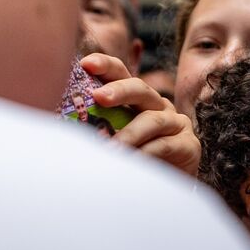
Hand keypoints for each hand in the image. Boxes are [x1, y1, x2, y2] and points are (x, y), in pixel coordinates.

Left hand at [80, 52, 200, 177]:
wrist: (166, 185)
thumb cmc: (134, 158)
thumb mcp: (114, 138)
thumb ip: (97, 126)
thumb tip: (61, 121)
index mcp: (136, 98)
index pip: (121, 74)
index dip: (105, 65)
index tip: (86, 64)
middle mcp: (157, 105)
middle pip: (140, 89)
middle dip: (118, 90)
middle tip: (98, 97)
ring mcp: (175, 123)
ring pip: (152, 120)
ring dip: (128, 134)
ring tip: (111, 148)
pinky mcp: (188, 144)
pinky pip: (164, 146)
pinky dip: (145, 154)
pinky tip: (131, 162)